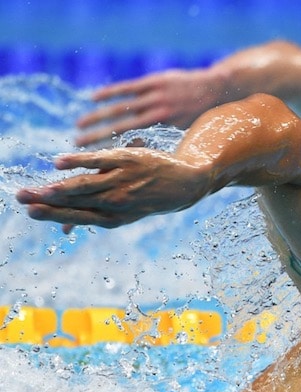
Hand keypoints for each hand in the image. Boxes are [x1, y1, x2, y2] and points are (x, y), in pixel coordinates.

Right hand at [15, 148, 211, 232]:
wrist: (187, 183)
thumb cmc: (148, 197)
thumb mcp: (124, 212)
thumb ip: (93, 214)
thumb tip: (64, 229)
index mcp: (115, 217)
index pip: (79, 217)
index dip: (55, 215)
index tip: (31, 211)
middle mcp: (118, 202)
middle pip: (77, 202)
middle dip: (48, 201)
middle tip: (22, 198)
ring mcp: (123, 181)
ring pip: (86, 186)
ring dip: (60, 188)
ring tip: (38, 189)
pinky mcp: (128, 161)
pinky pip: (99, 161)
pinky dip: (78, 162)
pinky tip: (59, 163)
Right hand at [76, 69, 224, 146]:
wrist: (216, 90)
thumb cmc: (200, 119)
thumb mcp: (186, 136)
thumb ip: (166, 146)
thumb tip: (144, 162)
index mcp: (167, 131)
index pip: (134, 144)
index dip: (114, 151)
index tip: (95, 160)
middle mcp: (158, 113)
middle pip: (122, 127)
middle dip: (98, 136)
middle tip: (77, 144)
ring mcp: (154, 96)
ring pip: (120, 107)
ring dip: (97, 116)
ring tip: (79, 125)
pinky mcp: (152, 82)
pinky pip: (126, 88)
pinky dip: (108, 93)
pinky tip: (92, 99)